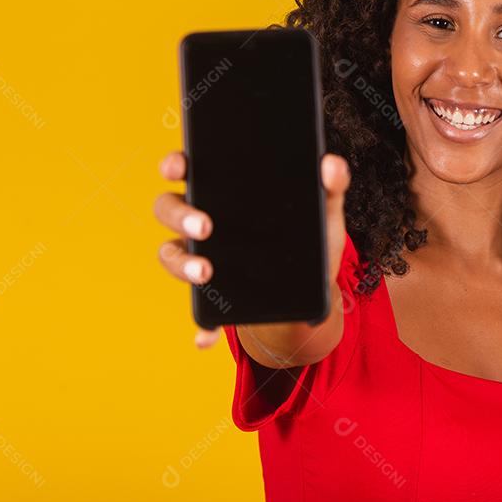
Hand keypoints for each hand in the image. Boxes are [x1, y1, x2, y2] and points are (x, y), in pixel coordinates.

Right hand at [154, 151, 351, 350]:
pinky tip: (206, 338)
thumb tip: (332, 165)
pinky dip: (201, 325)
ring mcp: (202, 255)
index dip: (176, 163)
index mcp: (224, 190)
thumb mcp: (324, 212)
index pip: (189, 167)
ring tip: (206, 274)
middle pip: (169, 208)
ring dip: (182, 264)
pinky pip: (196, 309)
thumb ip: (331, 186)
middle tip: (205, 225)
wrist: (313, 288)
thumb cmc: (311, 238)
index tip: (179, 166)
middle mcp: (203, 219)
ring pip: (171, 253)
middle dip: (180, 214)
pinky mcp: (211, 293)